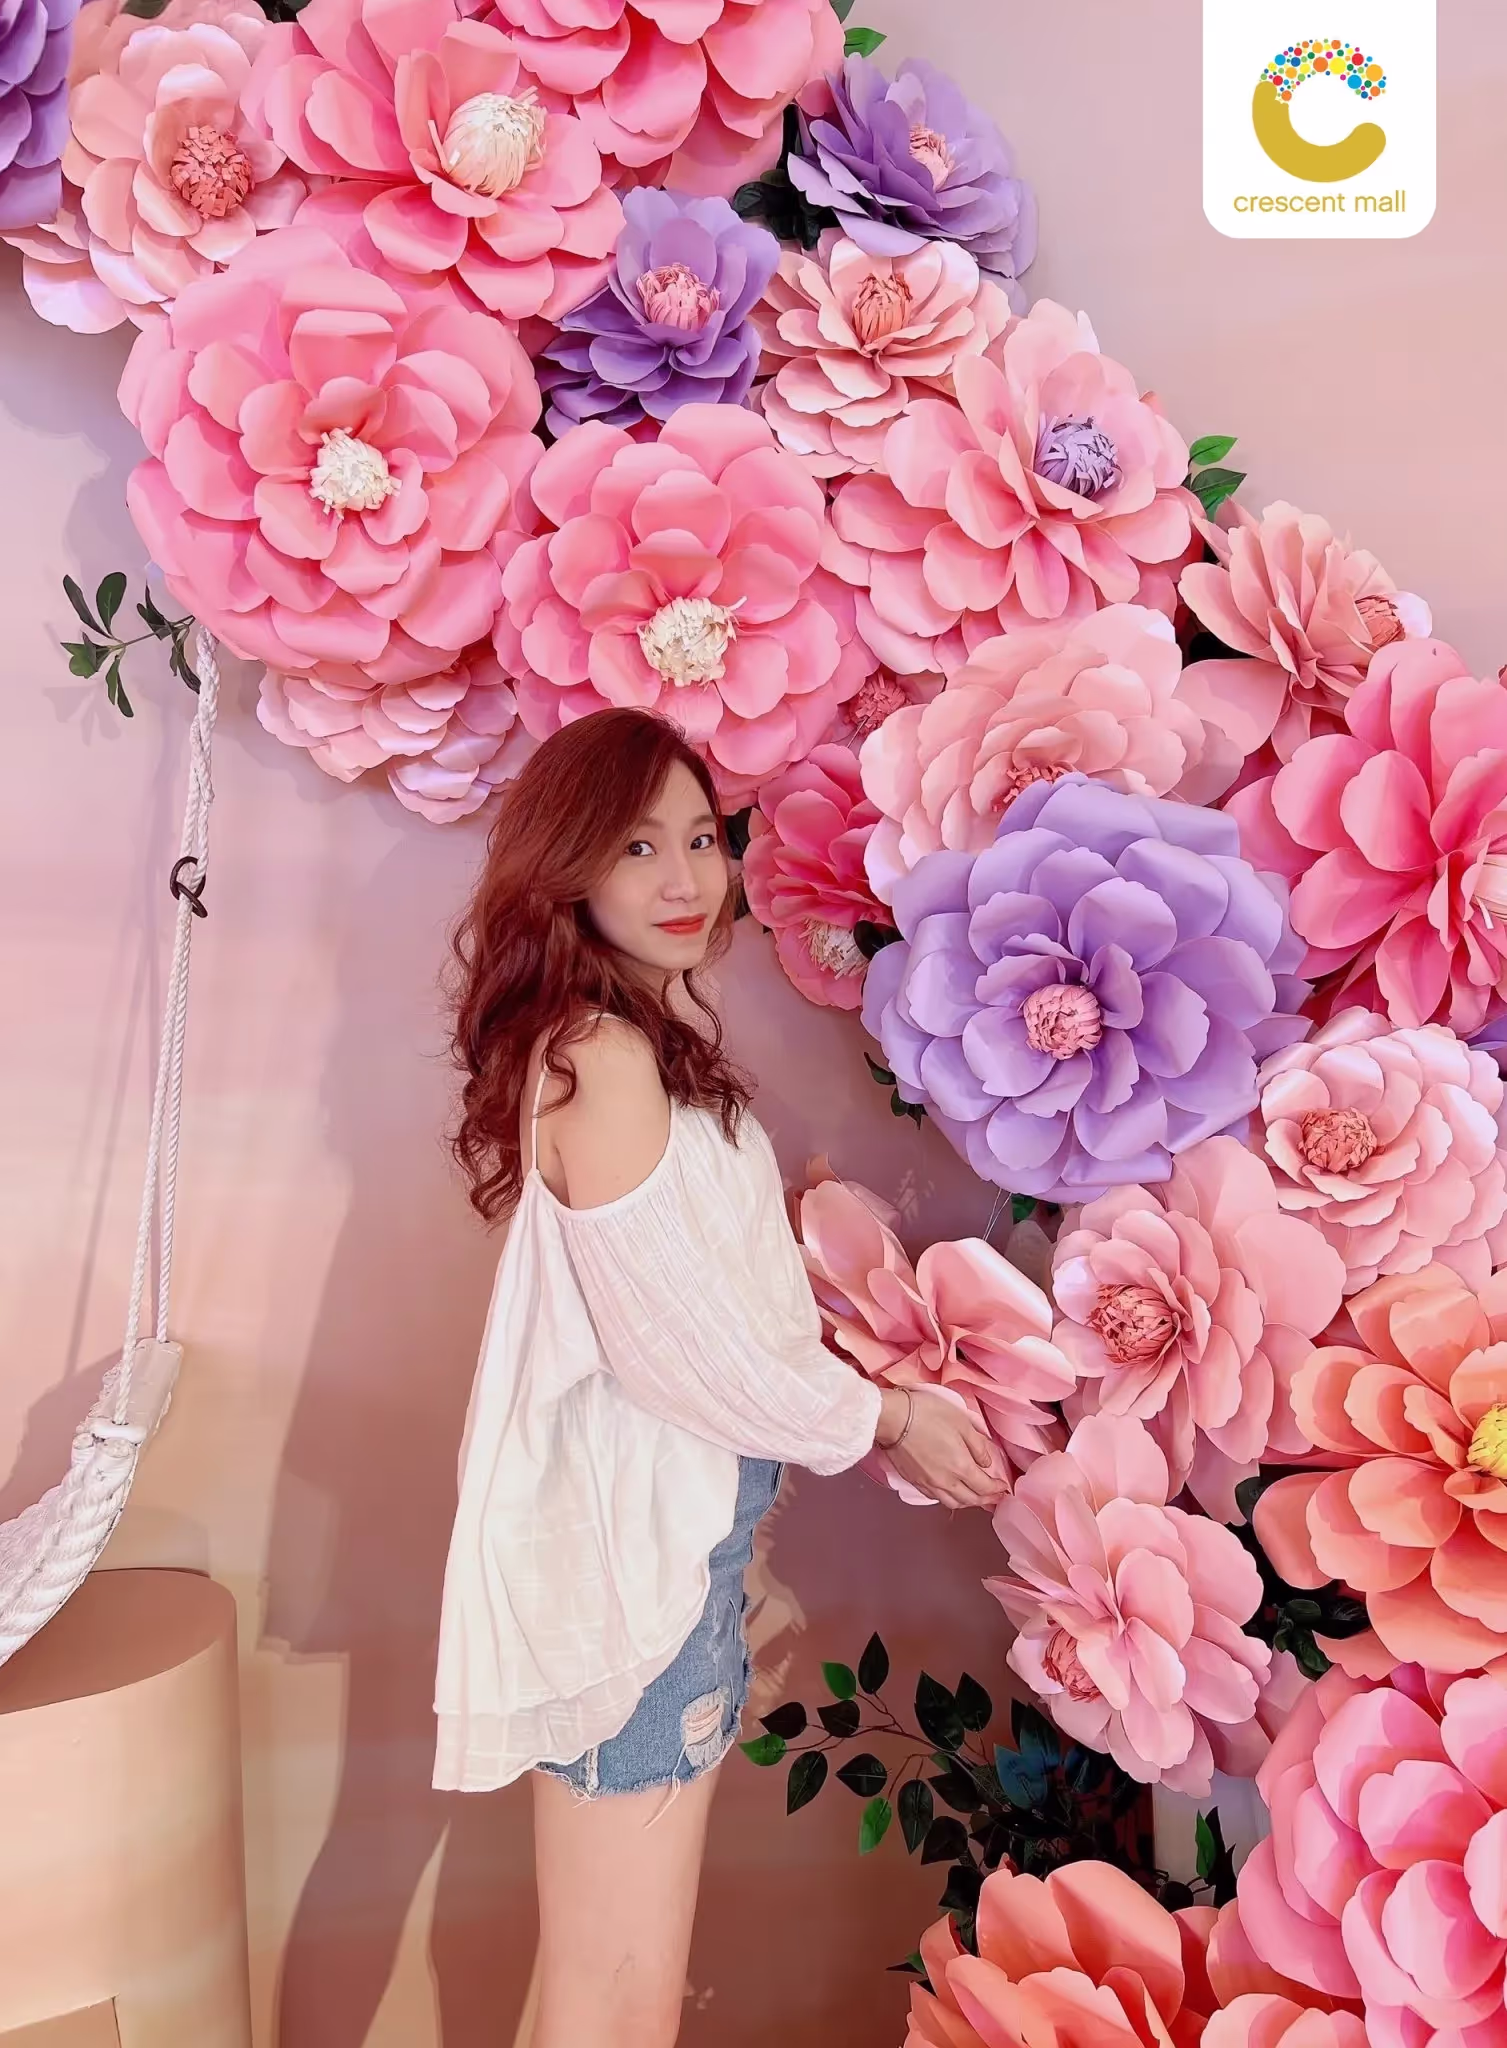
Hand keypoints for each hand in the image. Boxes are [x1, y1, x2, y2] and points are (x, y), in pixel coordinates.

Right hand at [876, 1387, 1007, 1511]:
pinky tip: (951, 1491)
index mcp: (961, 1467)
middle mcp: (946, 1482)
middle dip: (986, 1499)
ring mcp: (928, 1484)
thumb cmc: (927, 1414)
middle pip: (970, 1500)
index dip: (997, 1489)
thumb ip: (978, 1445)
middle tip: (995, 1496)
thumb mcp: (961, 1422)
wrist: (892, 1419)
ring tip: (975, 1496)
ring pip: (953, 1503)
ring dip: (968, 1502)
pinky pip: (937, 1499)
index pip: (985, 1487)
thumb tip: (986, 1463)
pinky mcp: (914, 1482)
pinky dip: (949, 1499)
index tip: (1004, 1488)